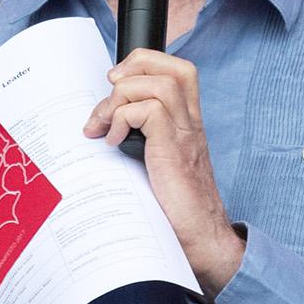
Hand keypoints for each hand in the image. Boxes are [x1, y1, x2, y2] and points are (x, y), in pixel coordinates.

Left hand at [85, 48, 245, 300]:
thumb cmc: (176, 211)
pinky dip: (122, 119)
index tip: (115, 84)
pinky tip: (114, 142)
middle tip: (109, 90)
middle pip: (174, 67)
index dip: (144, 63)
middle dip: (135, 66)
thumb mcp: (157, 167)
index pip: (177, 71)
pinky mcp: (173, 150)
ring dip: (120, 97)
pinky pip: (148, 111)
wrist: (203, 240)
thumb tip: (100, 132)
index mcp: (187, 124)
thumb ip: (141, 144)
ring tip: (104, 125)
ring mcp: (184, 135)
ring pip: (159, 83)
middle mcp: (190, 124)